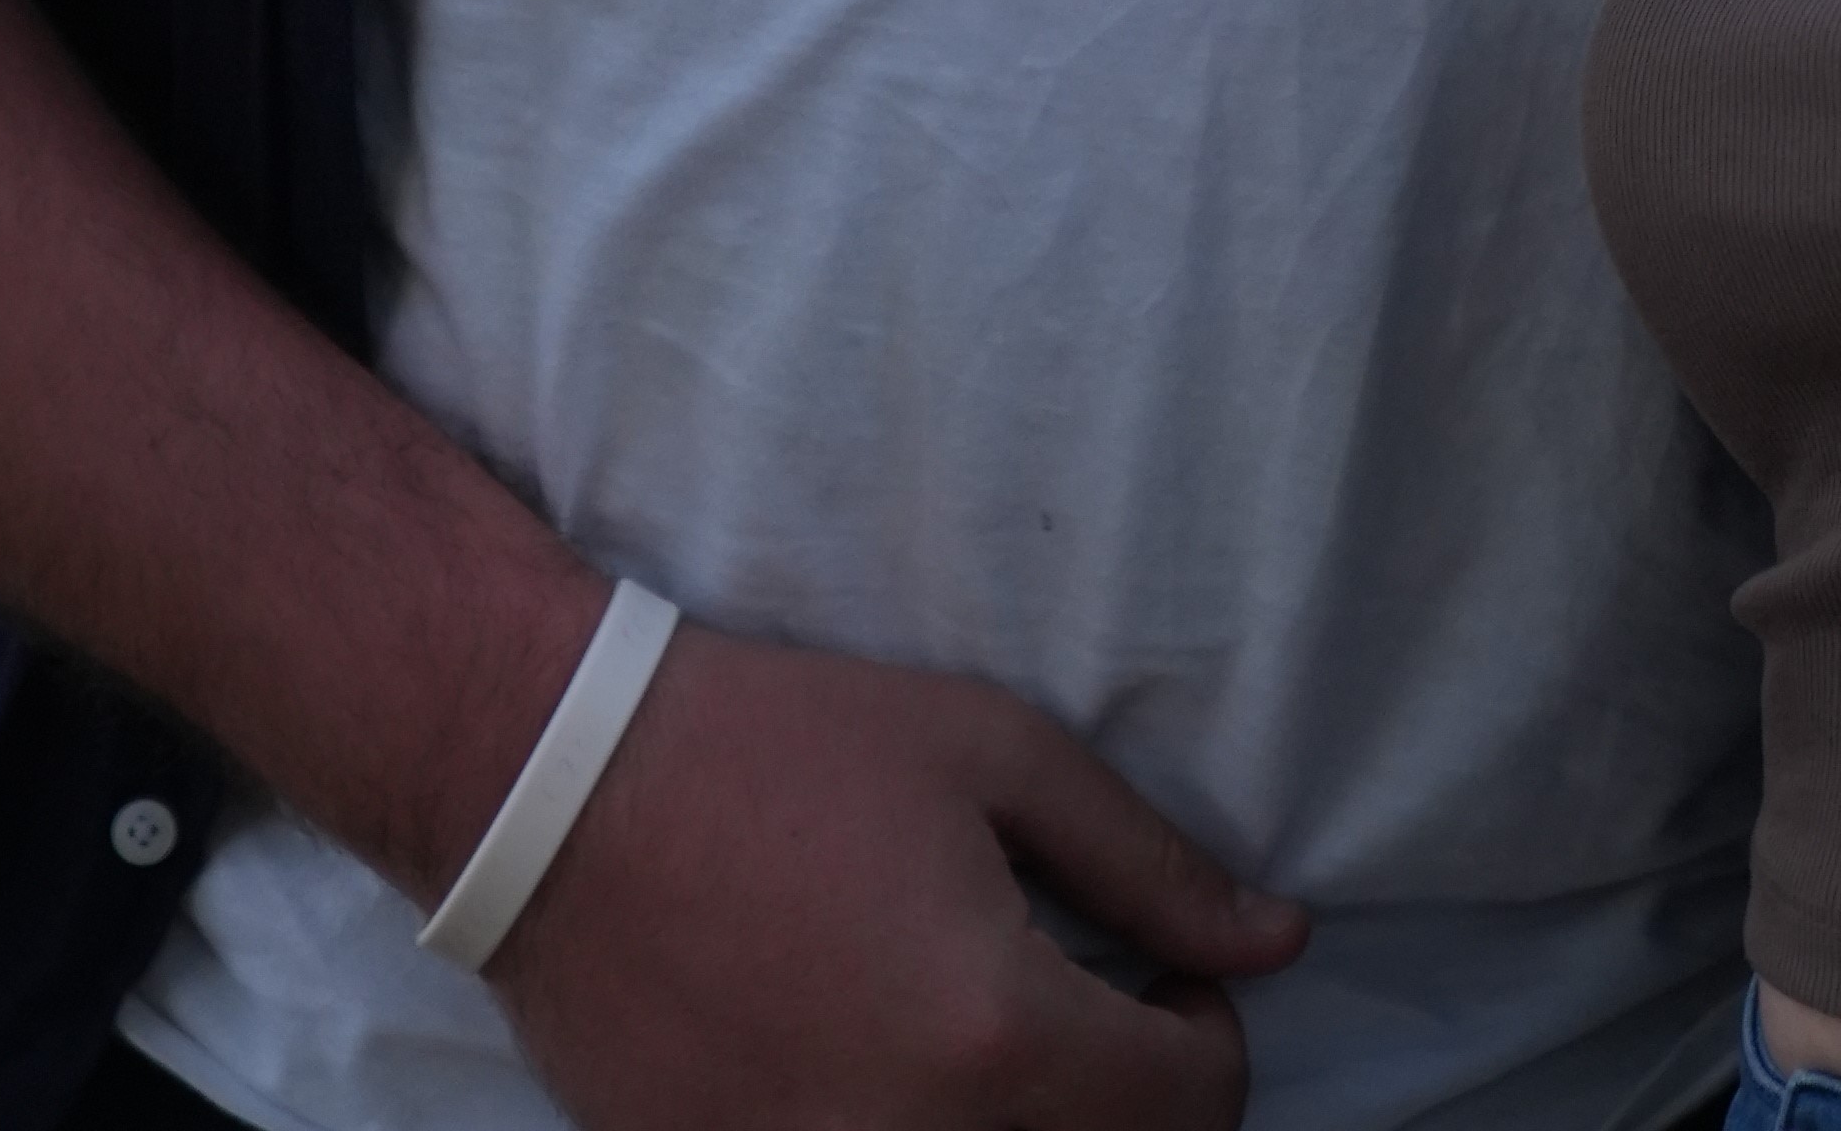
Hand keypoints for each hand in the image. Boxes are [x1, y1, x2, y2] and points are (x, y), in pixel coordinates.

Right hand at [488, 629, 1307, 1130]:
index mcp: (995, 1042)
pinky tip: (881, 1054)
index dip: (1207, 1034)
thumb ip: (1146, 866)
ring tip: (990, 1032)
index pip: (1190, 1111)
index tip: (1161, 974)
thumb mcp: (993, 756)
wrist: (565, 795)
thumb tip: (1275, 939)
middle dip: (1127, 1099)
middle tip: (1092, 1006)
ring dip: (1028, 1127)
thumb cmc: (788, 748)